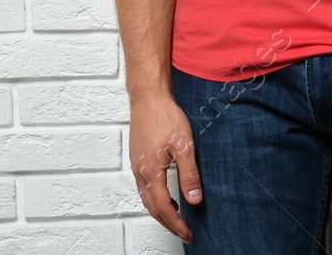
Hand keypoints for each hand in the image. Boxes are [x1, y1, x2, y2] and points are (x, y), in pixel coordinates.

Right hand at [129, 92, 201, 242]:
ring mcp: (136, 166)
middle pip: (153, 208)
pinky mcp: (137, 158)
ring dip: (161, 212)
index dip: (176, 224)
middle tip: (183, 232)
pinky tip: (165, 195)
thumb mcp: (184, 146)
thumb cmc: (165, 117)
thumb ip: (189, 175)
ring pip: (147, 198)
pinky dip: (155, 198)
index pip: (164, 208)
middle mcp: (140, 173)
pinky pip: (144, 187)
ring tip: (176, 218)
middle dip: (168, 223)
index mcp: (151, 173)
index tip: (188, 233)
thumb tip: (194, 200)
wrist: (148, 97)